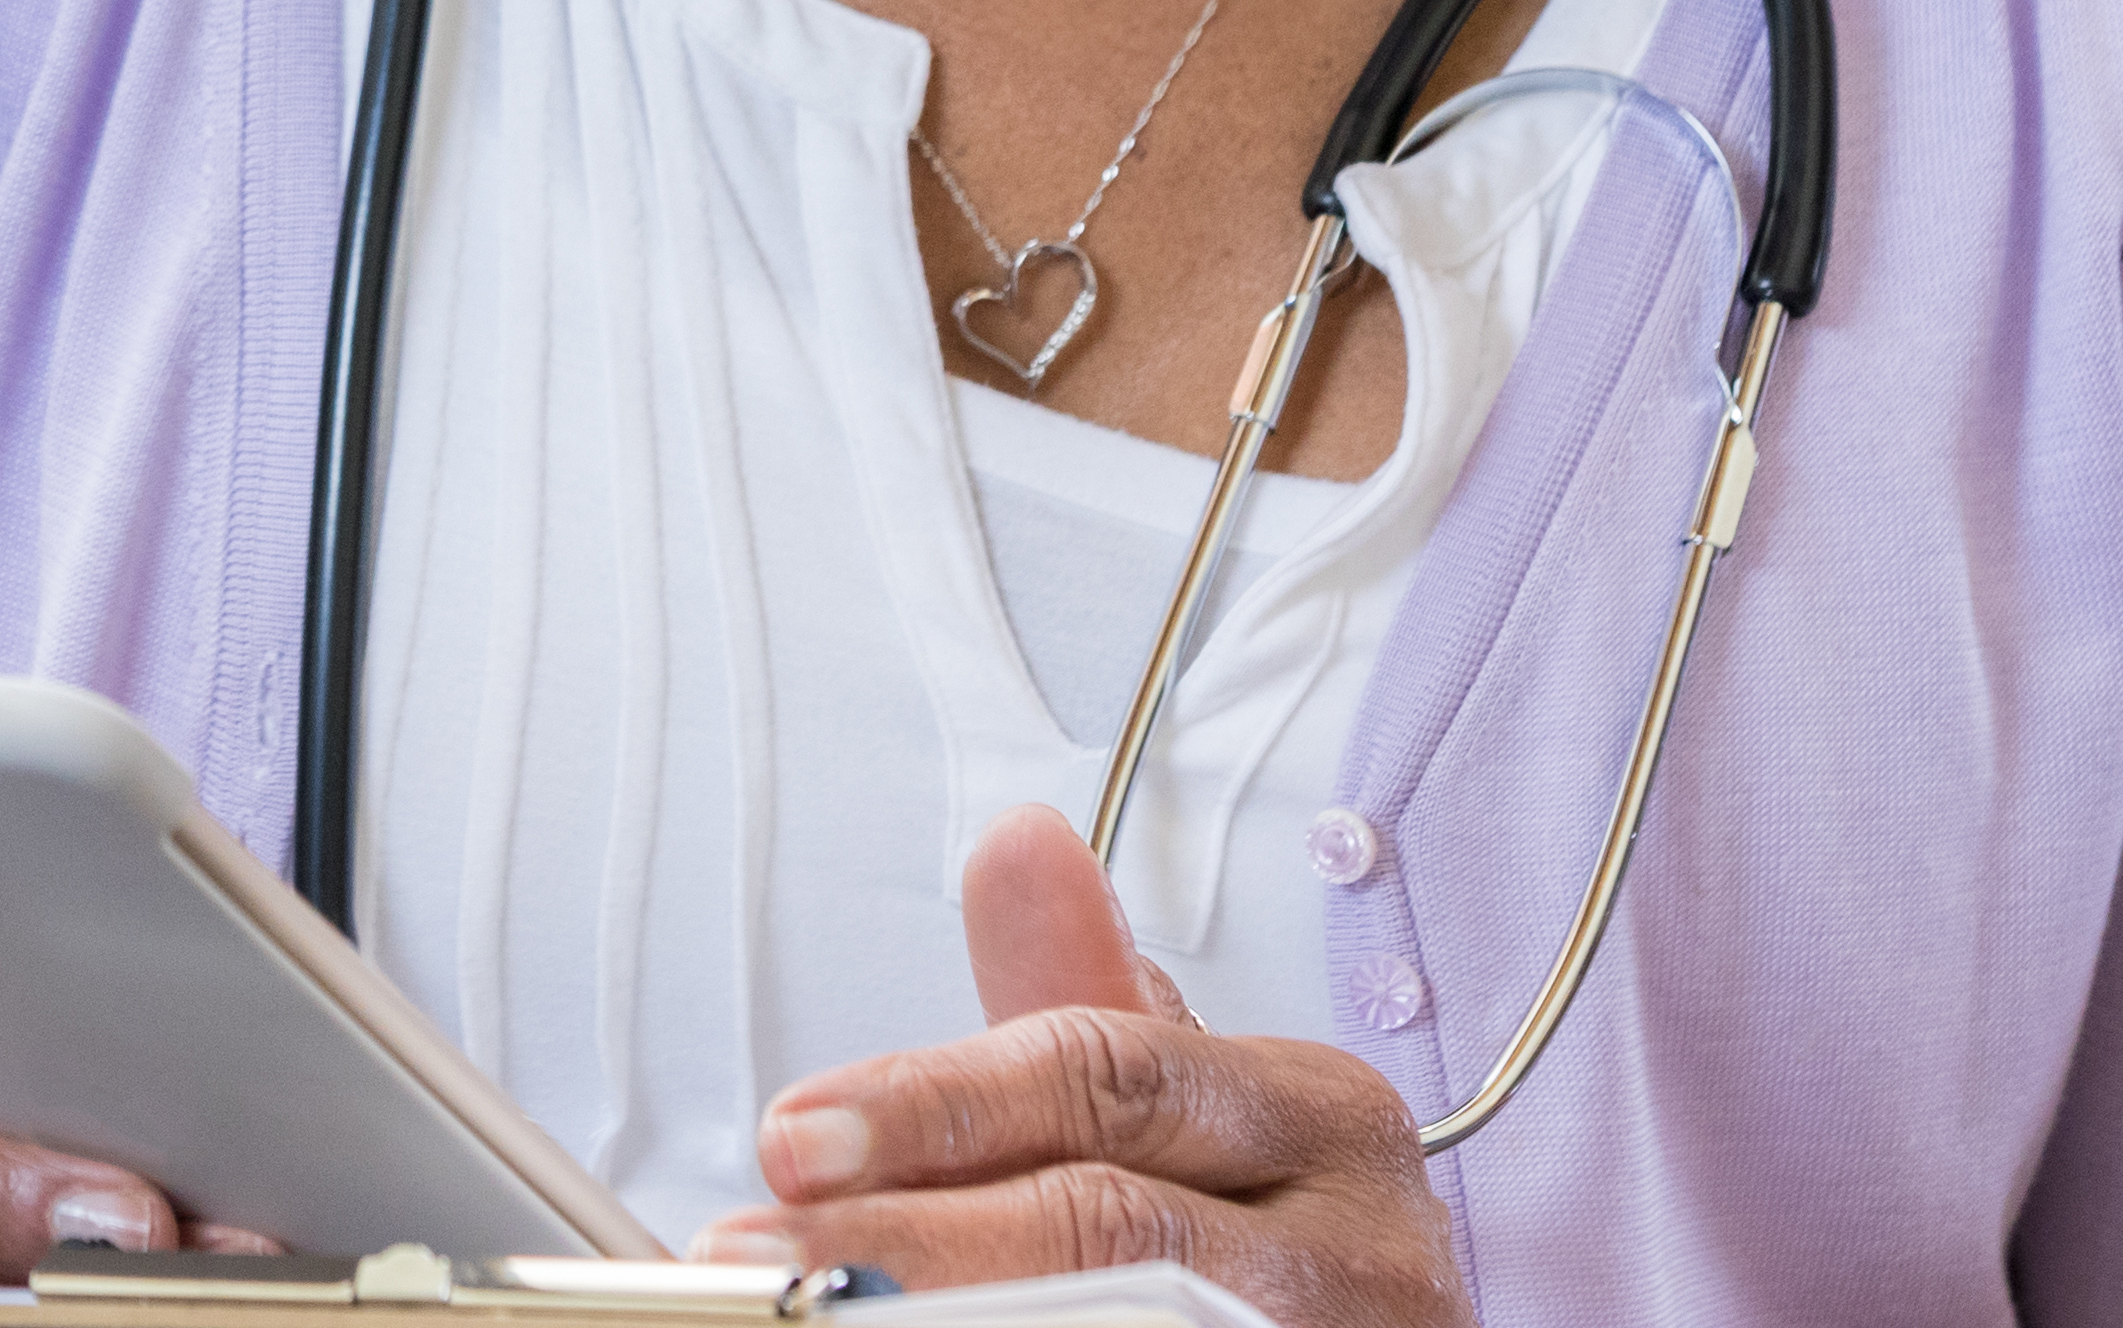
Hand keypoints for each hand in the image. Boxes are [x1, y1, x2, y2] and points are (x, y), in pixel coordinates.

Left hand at [691, 807, 1462, 1326]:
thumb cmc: (1282, 1233)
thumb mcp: (1194, 1108)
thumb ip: (1081, 1000)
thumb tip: (1015, 842)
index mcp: (1320, 1112)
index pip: (1105, 1076)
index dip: (936, 1103)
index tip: (793, 1135)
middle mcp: (1358, 1237)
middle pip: (1107, 1221)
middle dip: (916, 1234)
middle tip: (764, 1246)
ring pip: (1127, 1315)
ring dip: (956, 1313)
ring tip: (818, 1313)